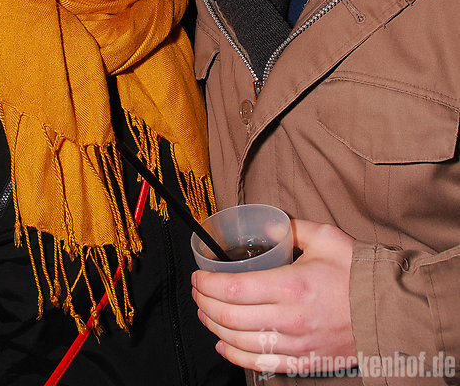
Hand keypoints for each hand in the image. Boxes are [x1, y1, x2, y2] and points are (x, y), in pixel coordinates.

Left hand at [191, 220, 356, 375]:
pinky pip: (260, 363)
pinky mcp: (303, 362)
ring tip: (204, 312)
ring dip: (214, 327)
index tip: (198, 275)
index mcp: (291, 286)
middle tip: (197, 291)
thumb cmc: (357, 272)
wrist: (390, 311)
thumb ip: (291, 227)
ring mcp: (296, 346)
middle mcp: (289, 320)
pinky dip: (235, 355)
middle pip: (229, 317)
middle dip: (204, 303)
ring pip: (239, 342)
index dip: (207, 284)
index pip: (233, 289)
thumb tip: (265, 224)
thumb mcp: (326, 238)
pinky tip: (223, 343)